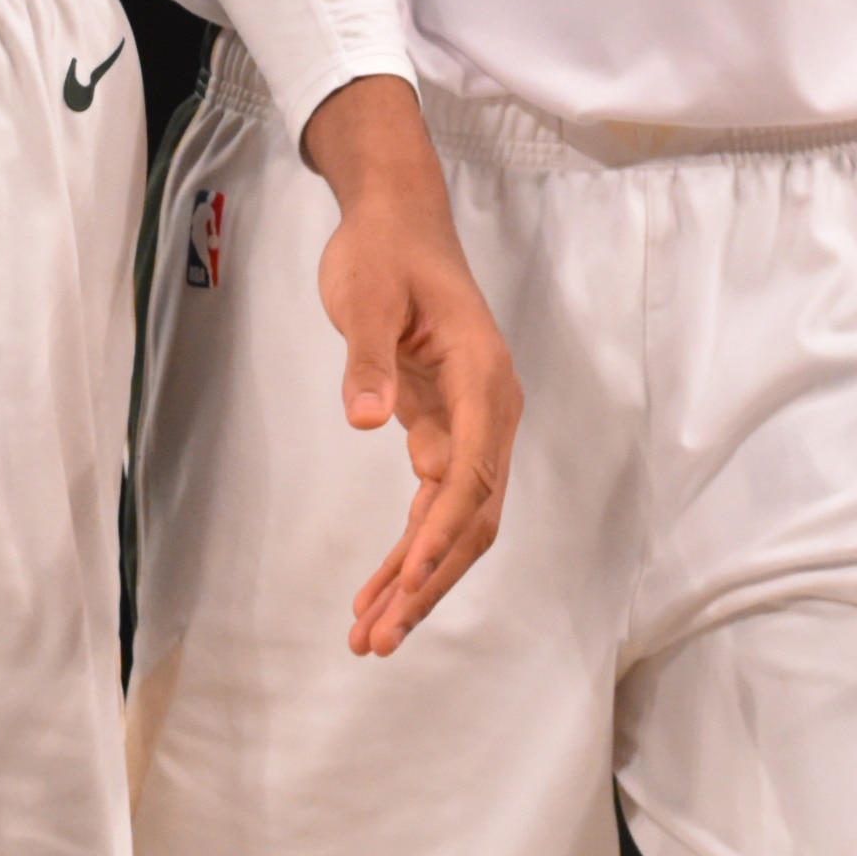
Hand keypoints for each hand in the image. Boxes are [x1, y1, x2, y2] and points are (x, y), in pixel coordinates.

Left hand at [298, 77, 519, 655]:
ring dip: (418, 580)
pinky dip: (407, 550)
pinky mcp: (445, 430)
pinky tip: (377, 590)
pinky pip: (435, 506)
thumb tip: (365, 419)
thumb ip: (367, 356)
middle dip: (428, 581)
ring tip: (370, 635)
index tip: (404, 581)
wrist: (395, 218)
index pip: (472, 474)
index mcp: (483, 377)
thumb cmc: (384, 250)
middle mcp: (490, 410)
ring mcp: (472, 425)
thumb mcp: (366, 292)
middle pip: (473, 517)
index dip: (440, 535)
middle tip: (378, 637)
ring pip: (457, 523)